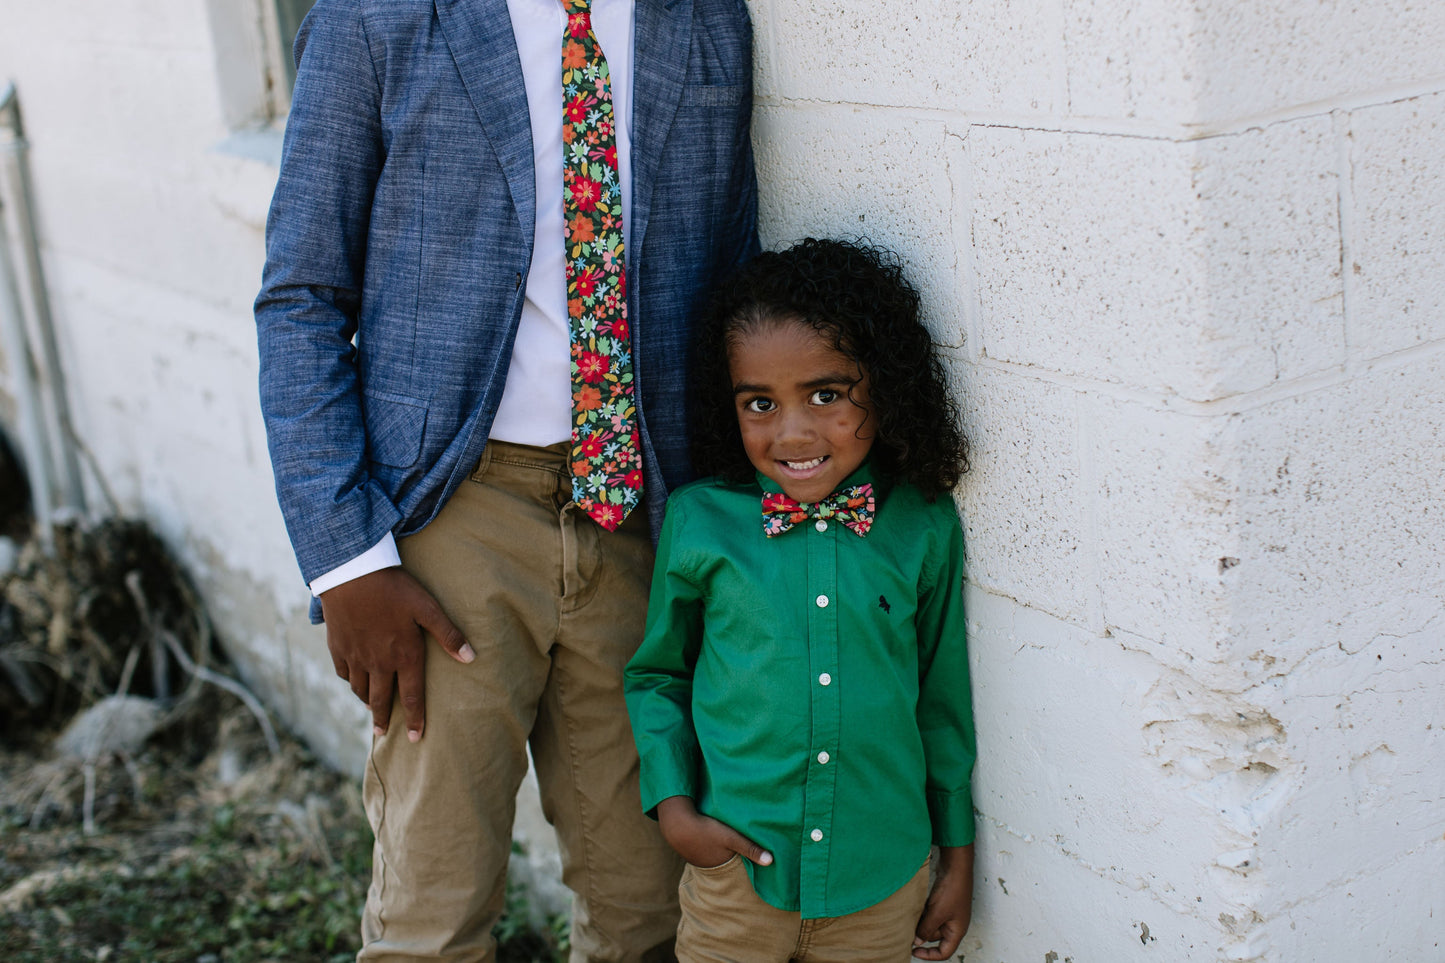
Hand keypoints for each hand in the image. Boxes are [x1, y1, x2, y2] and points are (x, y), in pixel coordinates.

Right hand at [319, 567, 473, 741]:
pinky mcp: (338, 647)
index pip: (412, 696)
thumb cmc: (395, 589)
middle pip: (381, 700)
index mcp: (404, 655)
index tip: (415, 738)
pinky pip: (343, 673)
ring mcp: (355, 656)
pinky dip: (350, 680)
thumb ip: (448, 634)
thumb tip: (470, 658)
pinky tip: (354, 680)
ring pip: (360, 689)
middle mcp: (378, 662)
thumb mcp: (427, 608)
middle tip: (383, 733)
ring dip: (367, 701)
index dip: (415, 719)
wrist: (352, 573)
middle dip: (383, 719)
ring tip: (371, 707)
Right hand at [655, 796, 772, 868]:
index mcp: (722, 864)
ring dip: (724, 846)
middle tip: (747, 842)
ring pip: (718, 851)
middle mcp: (710, 864)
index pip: (740, 864)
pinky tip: (715, 829)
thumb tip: (771, 862)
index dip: (748, 860)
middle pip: (729, 858)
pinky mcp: (692, 844)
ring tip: (733, 836)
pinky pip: (707, 844)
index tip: (759, 854)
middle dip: (737, 853)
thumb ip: (750, 848)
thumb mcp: (731, 838)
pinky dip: (713, 840)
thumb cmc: (705, 831)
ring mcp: (699, 855)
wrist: (675, 823)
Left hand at [912, 844, 973, 959]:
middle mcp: (954, 924)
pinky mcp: (942, 903)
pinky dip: (922, 914)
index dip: (930, 955)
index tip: (914, 951)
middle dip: (922, 935)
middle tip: (907, 933)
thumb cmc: (952, 890)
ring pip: (931, 925)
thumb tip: (917, 941)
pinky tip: (913, 909)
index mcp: (957, 931)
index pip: (945, 952)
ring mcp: (948, 913)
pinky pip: (930, 914)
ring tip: (908, 920)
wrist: (955, 867)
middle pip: (936, 938)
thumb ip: (927, 929)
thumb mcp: (937, 913)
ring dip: (921, 923)